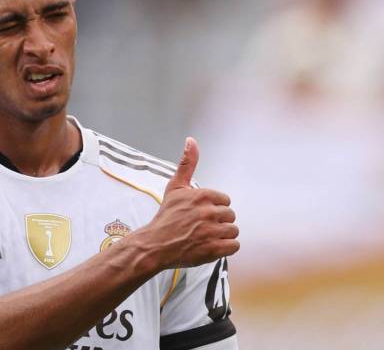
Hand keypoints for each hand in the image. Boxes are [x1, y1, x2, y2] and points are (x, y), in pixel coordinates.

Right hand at [134, 138, 239, 270]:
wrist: (155, 244)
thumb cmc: (166, 216)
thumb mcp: (175, 187)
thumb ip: (187, 163)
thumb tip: (191, 140)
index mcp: (202, 195)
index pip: (225, 201)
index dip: (214, 208)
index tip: (200, 214)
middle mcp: (208, 212)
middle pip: (230, 216)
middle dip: (218, 222)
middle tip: (201, 227)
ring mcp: (211, 231)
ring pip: (233, 231)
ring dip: (222, 235)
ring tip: (205, 237)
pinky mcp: (214, 249)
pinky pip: (234, 245)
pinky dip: (225, 247)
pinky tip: (211, 246)